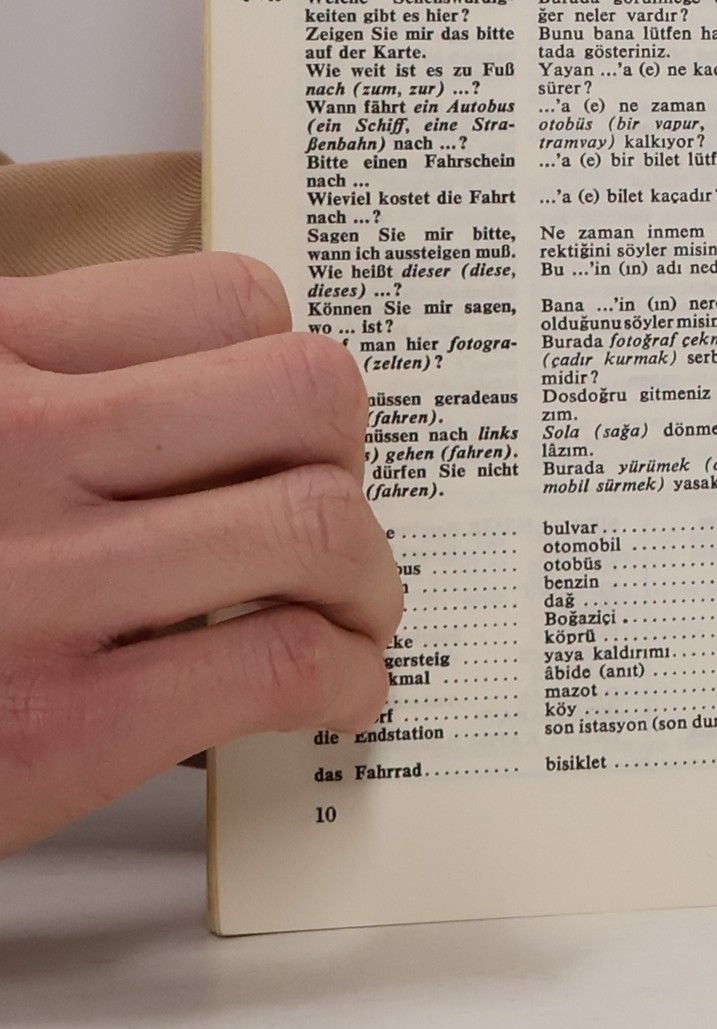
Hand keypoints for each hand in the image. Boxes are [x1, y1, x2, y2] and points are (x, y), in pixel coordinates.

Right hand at [0, 253, 401, 855]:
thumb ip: (40, 381)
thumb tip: (183, 388)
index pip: (224, 301)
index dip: (284, 366)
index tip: (292, 424)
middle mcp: (14, 446)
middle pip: (303, 394)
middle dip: (350, 456)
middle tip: (336, 504)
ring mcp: (37, 585)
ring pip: (315, 522)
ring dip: (369, 575)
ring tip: (357, 607)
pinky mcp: (56, 727)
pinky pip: (277, 662)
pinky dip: (342, 678)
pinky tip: (335, 690)